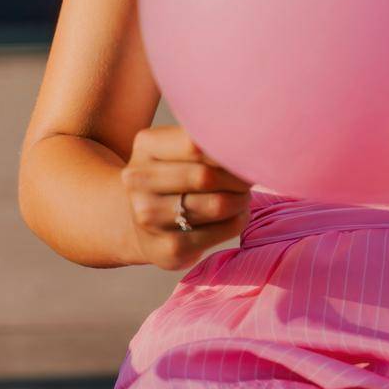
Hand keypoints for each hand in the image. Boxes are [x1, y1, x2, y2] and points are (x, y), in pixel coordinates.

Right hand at [121, 124, 253, 271]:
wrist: (142, 224)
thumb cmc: (174, 177)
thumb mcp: (177, 150)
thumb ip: (207, 140)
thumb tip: (250, 140)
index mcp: (145, 146)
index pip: (196, 144)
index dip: (229, 149)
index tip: (247, 152)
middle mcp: (138, 181)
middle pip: (206, 176)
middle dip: (238, 178)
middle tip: (249, 178)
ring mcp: (148, 217)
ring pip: (216, 205)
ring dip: (240, 200)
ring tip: (242, 196)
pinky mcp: (168, 248)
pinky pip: (220, 231)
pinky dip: (238, 221)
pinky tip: (236, 215)